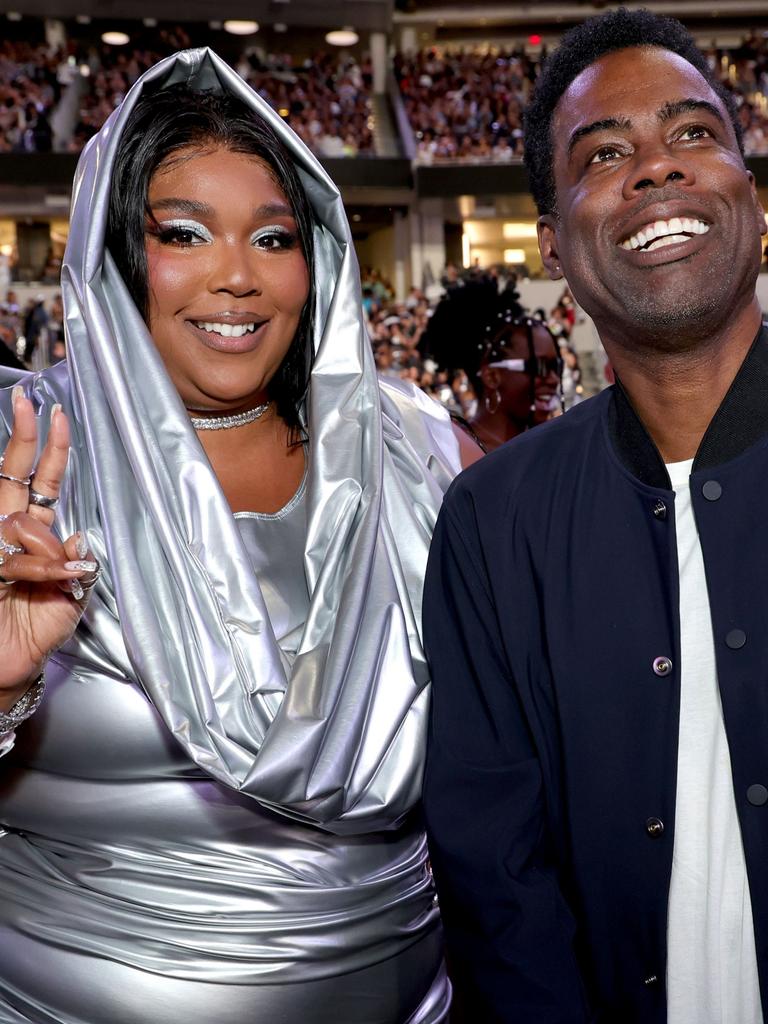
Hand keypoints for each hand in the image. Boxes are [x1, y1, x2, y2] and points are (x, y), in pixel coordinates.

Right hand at [0, 386, 97, 695]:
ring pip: (20, 521)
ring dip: (46, 547)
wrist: (11, 666)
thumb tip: (79, 539)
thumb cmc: (40, 630)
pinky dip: (41, 568)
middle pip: (15, 476)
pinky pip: (14, 556)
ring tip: (60, 578)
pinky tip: (58, 580)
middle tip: (30, 403)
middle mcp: (10, 532)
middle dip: (24, 438)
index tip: (56, 412)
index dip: (49, 449)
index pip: (41, 482)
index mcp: (36, 533)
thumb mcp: (73, 597)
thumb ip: (77, 566)